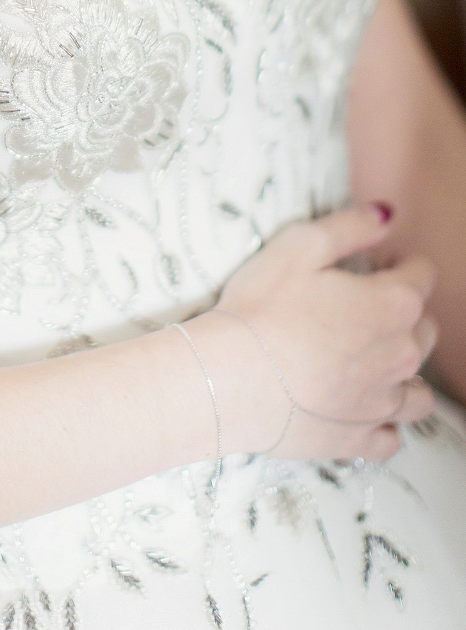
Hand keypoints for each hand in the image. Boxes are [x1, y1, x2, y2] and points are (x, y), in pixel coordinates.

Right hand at [188, 205, 436, 460]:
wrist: (230, 379)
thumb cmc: (261, 307)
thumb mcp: (299, 245)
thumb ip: (351, 226)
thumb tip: (386, 215)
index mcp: (392, 304)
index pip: (421, 274)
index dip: (398, 261)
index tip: (373, 262)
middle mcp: (400, 356)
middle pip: (424, 329)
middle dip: (402, 312)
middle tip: (359, 305)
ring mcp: (382, 403)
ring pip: (418, 388)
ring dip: (402, 370)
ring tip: (368, 360)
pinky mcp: (358, 439)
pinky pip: (392, 436)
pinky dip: (384, 421)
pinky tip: (360, 406)